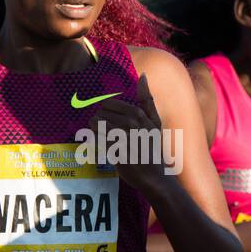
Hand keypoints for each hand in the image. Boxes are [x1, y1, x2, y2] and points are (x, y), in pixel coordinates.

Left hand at [86, 73, 166, 193]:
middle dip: (98, 122)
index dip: (105, 112)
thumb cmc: (153, 148)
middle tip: (106, 132)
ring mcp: (122, 137)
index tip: (109, 121)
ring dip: (95, 131)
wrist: (155, 176)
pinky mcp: (115, 151)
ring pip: (96, 125)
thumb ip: (148, 99)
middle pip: (100, 114)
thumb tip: (143, 75)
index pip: (108, 104)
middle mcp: (130, 123)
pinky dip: (95, 143)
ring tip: (103, 138)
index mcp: (138, 114)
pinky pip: (96, 140)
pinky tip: (103, 147)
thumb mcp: (155, 122)